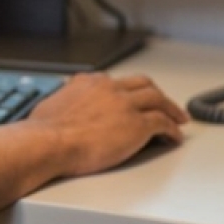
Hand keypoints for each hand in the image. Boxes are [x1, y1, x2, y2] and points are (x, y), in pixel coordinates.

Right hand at [28, 72, 188, 176]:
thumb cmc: (44, 131)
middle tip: (163, 104)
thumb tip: (61, 111)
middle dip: (155, 93)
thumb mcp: (51, 106)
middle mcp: (109, 88)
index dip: (129, 91)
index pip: (116, 81)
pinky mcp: (138, 125)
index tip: (132, 98)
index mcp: (88, 82)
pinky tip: (174, 137)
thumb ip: (65, 103)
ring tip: (178, 118)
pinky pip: (163, 123)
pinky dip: (172, 129)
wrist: (50, 142)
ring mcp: (125, 105)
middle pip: (142, 84)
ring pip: (158, 99)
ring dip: (171, 109)